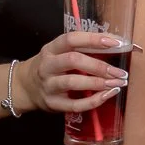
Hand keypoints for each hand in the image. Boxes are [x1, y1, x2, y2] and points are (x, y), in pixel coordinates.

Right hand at [14, 31, 128, 114]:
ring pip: (73, 83)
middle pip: (73, 60)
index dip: (94, 39)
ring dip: (98, 83)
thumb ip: (81, 49)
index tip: (116, 43)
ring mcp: (48, 85)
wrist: (24, 87)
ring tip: (117, 84)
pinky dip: (93, 101)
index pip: (71, 39)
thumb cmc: (51, 66)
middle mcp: (47, 66)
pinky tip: (107, 95)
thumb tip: (115, 44)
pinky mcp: (52, 103)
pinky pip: (74, 104)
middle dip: (99, 66)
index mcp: (51, 49)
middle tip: (119, 72)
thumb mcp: (58, 52)